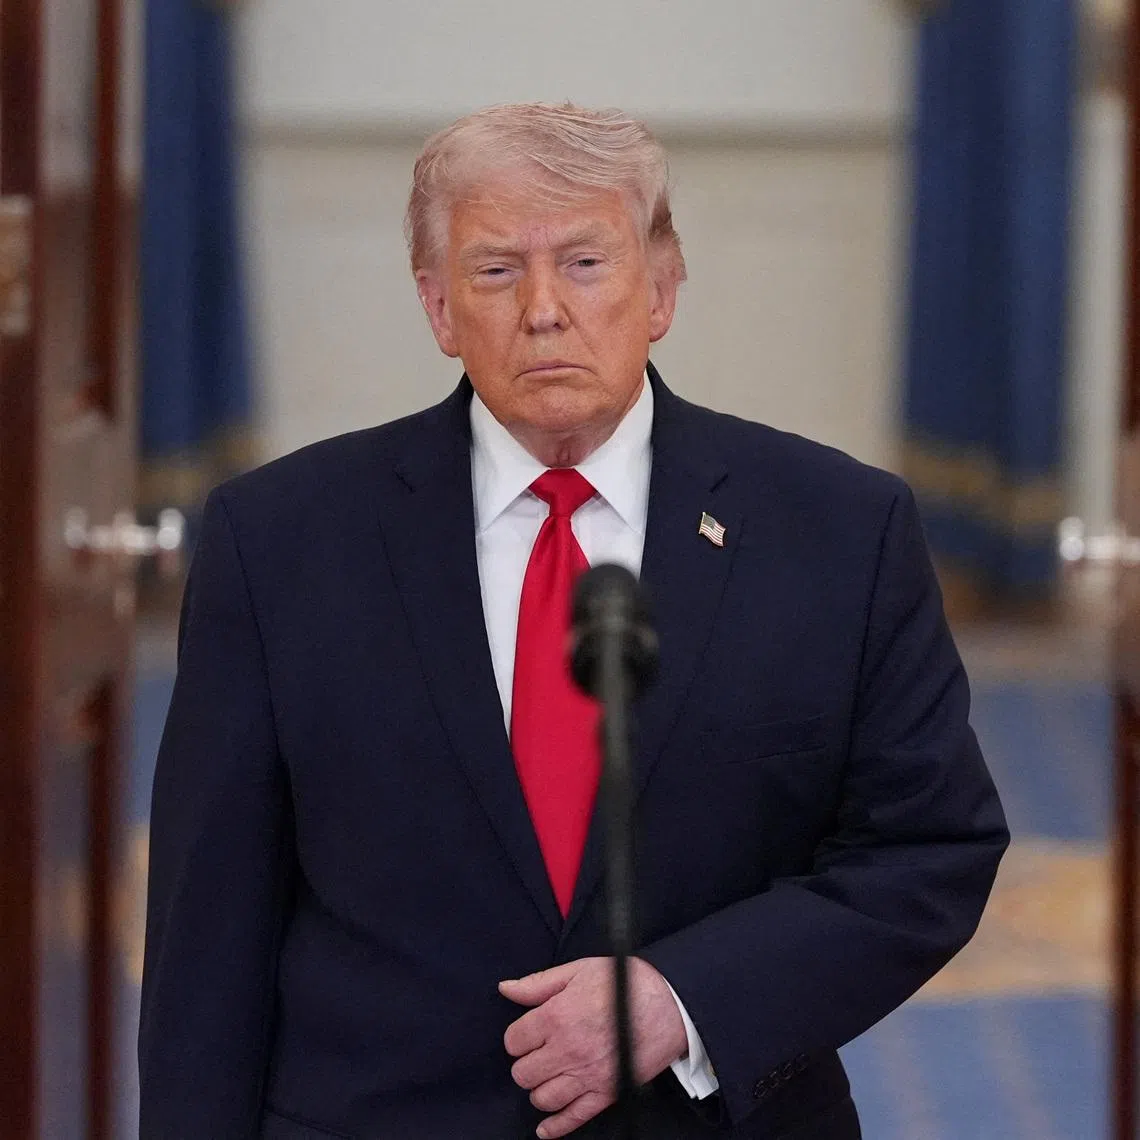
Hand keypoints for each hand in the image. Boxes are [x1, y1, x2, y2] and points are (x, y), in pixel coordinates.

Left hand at [499, 956, 687, 1137]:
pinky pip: (573, 1118)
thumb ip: (538, 983)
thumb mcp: (578, 970)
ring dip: (539, 1089)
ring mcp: (587, 1075)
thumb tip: (506, 988)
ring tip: (548, 1076)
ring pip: (542, 1098)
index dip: (518, 1037)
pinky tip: (545, 1127)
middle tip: (539, 1053)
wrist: (669, 1002)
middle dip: (527, 1062)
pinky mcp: (606, 1093)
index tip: (528, 1033)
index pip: (514, 1042)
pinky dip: (555, 1126)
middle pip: (523, 1073)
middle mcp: (567, 1050)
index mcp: (556, 1016)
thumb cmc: (624, 982)